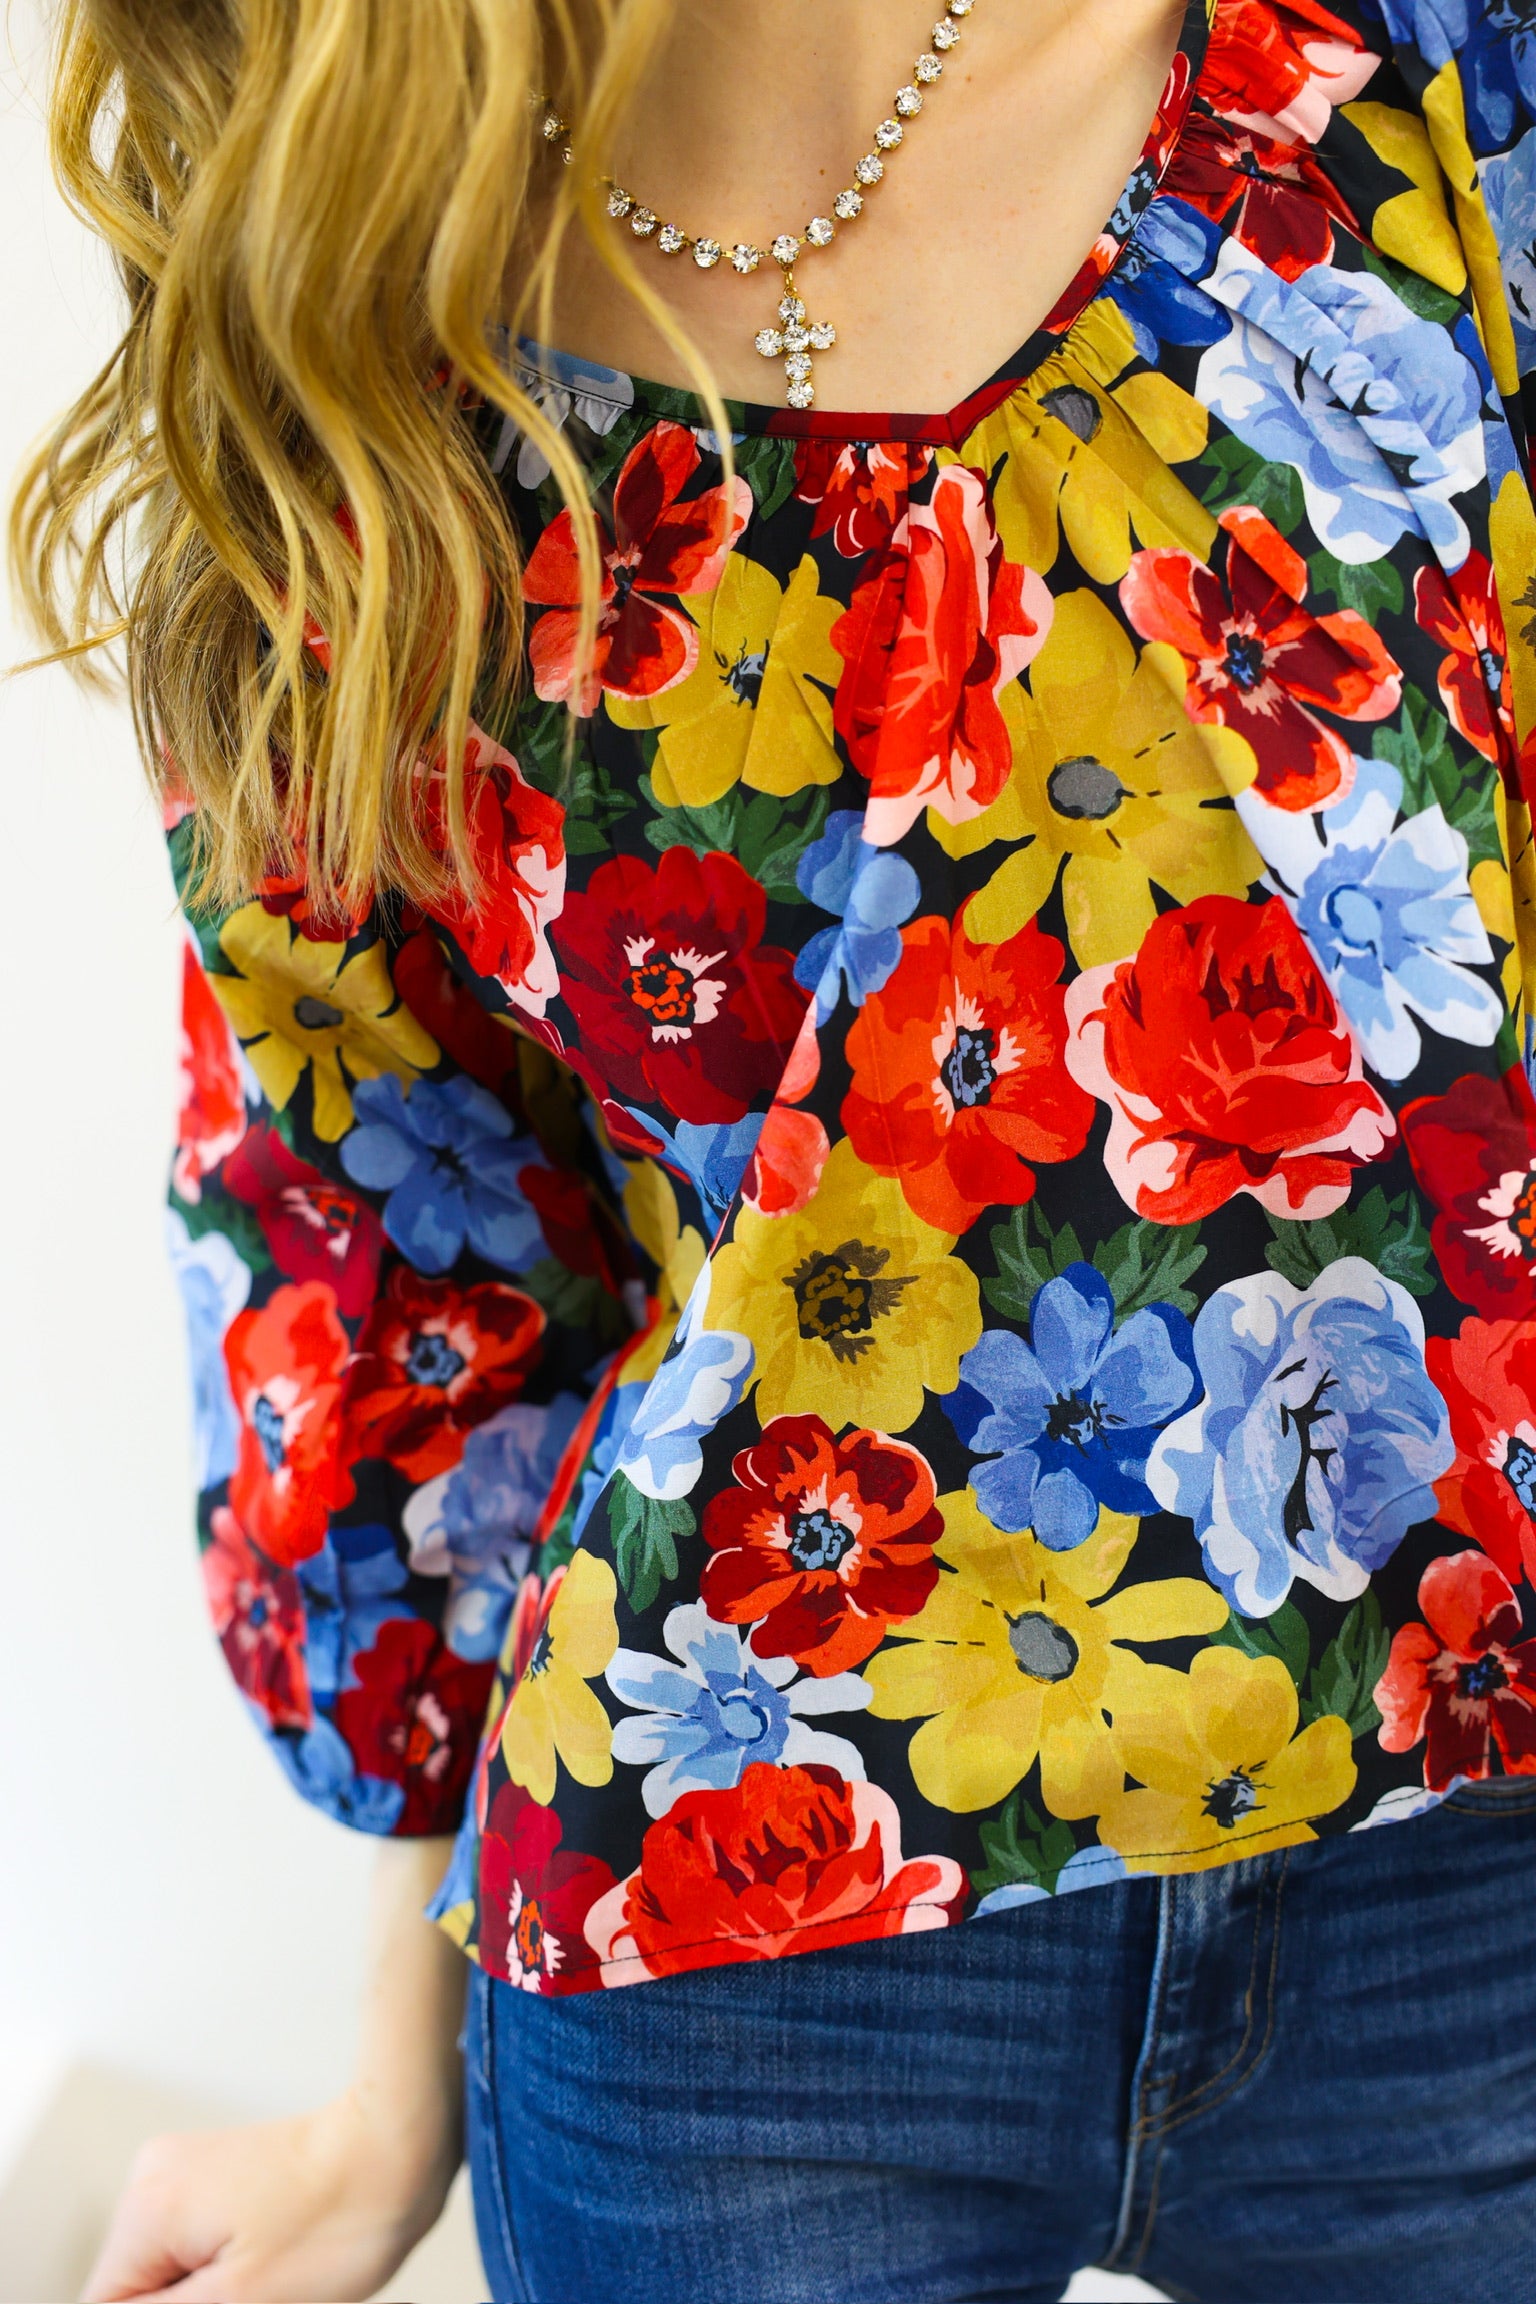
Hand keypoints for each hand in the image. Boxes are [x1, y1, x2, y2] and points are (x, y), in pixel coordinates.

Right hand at [80, 2086, 457, 2301]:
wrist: (402, 2147)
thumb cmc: (338, 2223)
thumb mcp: (240, 2303)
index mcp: (148, 2210)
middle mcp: (155, 2179)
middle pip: (138, 2291)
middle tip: (261, 2297)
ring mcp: (190, 2171)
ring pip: (173, 2274)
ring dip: (214, 2298)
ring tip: (277, 2284)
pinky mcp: (221, 2175)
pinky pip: (200, 2247)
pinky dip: (229, 2275)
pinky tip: (278, 2268)